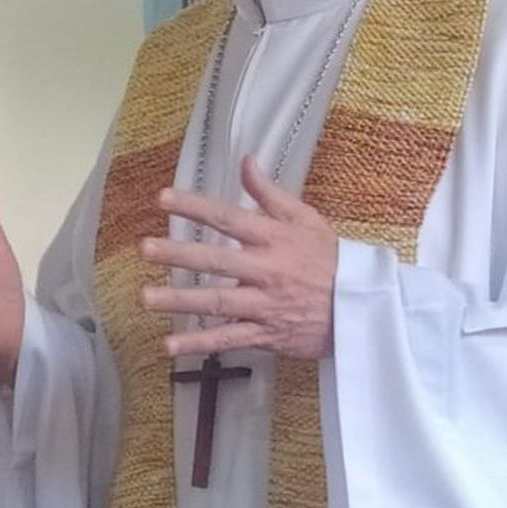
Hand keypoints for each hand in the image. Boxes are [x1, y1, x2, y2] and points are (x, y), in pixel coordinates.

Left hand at [138, 156, 338, 359]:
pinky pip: (230, 339)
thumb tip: (246, 161)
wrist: (361, 307)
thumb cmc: (331, 259)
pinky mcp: (267, 334)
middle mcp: (267, 270)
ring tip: (145, 298)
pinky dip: (201, 343)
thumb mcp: (306, 219)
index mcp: (275, 238)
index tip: (163, 198)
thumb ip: (270, 193)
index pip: (228, 219)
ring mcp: (266, 304)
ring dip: (180, 301)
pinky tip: (171, 346)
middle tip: (145, 248)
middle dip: (178, 254)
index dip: (194, 207)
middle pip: (216, 261)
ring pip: (218, 302)